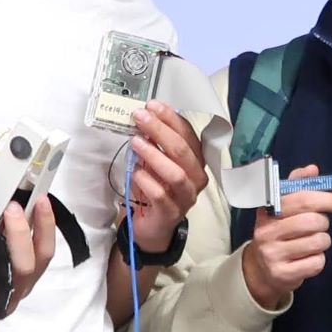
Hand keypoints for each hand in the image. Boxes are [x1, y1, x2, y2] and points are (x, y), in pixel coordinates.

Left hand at [125, 103, 210, 257]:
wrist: (153, 226)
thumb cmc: (155, 188)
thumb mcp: (155, 161)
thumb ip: (154, 143)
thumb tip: (144, 118)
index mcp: (195, 160)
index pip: (188, 134)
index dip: (171, 118)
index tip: (152, 106)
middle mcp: (196, 177)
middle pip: (183, 150)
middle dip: (160, 131)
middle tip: (140, 118)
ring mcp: (186, 196)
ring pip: (176, 173)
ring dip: (154, 155)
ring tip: (136, 142)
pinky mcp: (171, 213)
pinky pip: (161, 194)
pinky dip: (146, 181)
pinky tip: (135, 172)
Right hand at [240, 166, 331, 307]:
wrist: (260, 270)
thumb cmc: (278, 234)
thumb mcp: (282, 209)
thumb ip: (296, 187)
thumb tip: (312, 169)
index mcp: (268, 211)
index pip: (302, 199)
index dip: (326, 199)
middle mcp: (267, 231)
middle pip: (313, 221)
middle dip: (324, 223)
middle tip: (318, 227)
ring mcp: (273, 254)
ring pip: (318, 242)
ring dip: (322, 242)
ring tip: (311, 243)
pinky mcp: (282, 273)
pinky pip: (316, 263)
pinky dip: (318, 261)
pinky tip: (306, 259)